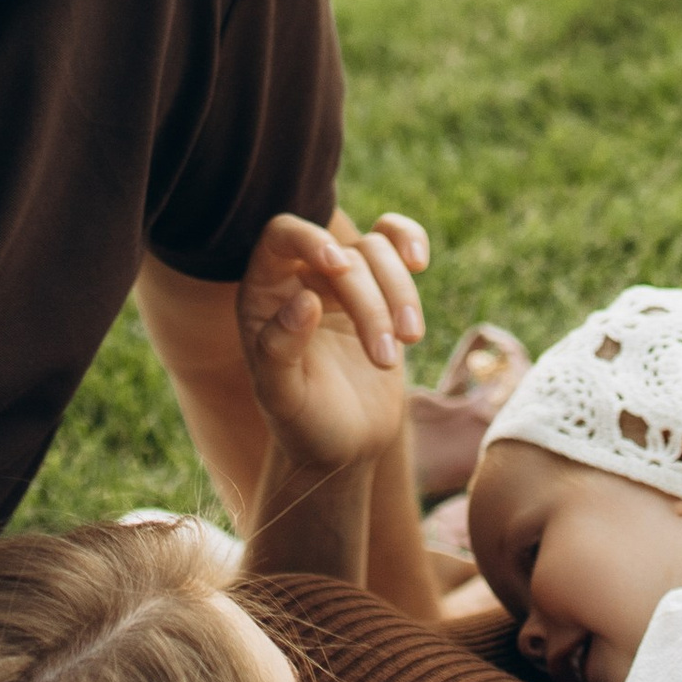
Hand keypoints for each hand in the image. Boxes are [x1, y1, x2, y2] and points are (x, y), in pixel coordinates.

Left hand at [238, 211, 425, 484]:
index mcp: (263, 294)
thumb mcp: (282, 399)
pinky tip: (419, 261)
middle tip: (384, 357)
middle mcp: (300, 278)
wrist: (344, 446)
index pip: (280, 236)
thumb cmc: (303, 424)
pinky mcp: (379, 289)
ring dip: (400, 294)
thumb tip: (304, 300)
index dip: (309, 239)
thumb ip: (279, 351)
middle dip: (370, 303)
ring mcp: (341, 281)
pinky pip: (394, 243)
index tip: (339, 264)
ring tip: (410, 341)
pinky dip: (410, 241)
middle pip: (343, 254)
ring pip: (377, 251)